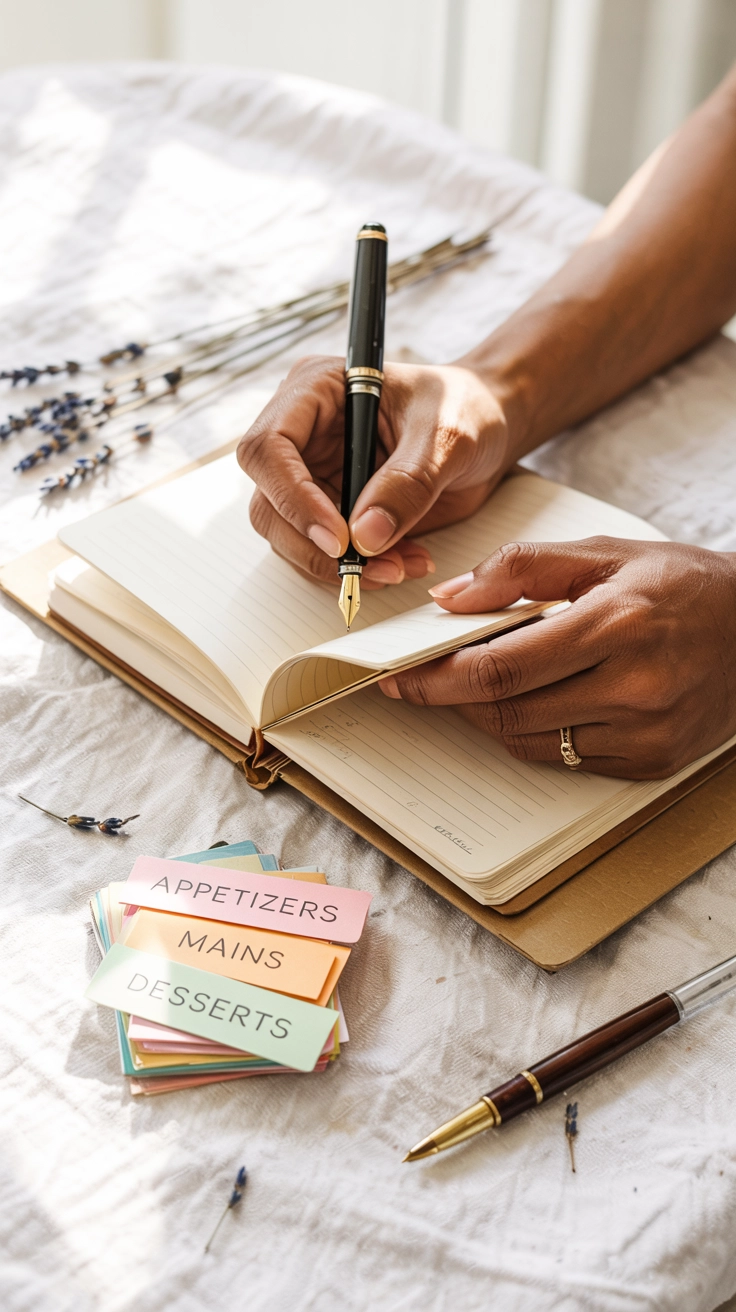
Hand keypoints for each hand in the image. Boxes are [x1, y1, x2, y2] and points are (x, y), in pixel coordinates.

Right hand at [237, 355, 511, 587]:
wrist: (488, 427)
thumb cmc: (466, 408)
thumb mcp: (447, 436)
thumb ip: (408, 482)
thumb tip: (364, 537)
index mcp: (315, 391)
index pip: (269, 448)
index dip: (293, 498)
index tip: (338, 537)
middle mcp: (302, 434)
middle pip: (269, 502)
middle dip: (316, 546)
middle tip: (371, 568)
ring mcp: (312, 475)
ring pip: (292, 537)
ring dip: (340, 565)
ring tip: (400, 566)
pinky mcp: (331, 510)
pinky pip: (325, 552)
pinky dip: (360, 569)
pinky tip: (403, 562)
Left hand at [378, 537, 735, 778]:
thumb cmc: (682, 584)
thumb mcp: (605, 554)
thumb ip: (523, 569)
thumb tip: (451, 600)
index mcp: (616, 625)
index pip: (498, 668)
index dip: (436, 678)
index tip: (398, 676)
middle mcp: (633, 687)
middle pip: (506, 710)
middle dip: (451, 697)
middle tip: (421, 680)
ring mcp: (645, 733)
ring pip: (529, 740)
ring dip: (489, 715)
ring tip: (477, 684)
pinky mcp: (652, 762)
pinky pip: (565, 758)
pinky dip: (534, 732)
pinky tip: (535, 702)